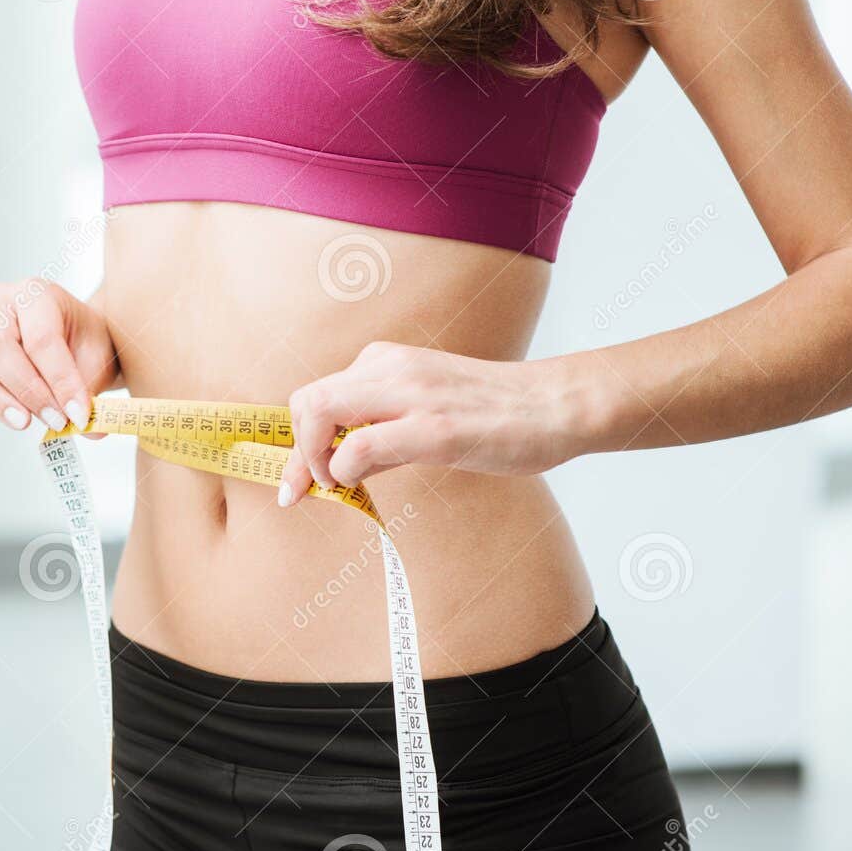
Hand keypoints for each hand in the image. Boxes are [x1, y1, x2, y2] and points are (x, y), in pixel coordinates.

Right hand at [0, 280, 118, 433]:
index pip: (40, 338)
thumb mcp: (99, 359)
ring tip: (22, 422)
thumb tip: (88, 428)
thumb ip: (90, 391)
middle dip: (27, 390)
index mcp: (35, 293)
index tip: (79, 415)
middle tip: (56, 419)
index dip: (60, 381)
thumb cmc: (86, 344)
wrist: (77, 337)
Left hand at [278, 341, 585, 502]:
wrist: (556, 406)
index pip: (318, 395)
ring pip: (321, 412)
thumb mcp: (427, 409)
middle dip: (295, 452)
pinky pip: (359, 446)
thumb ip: (383, 433)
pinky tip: (360, 485)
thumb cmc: (496, 415)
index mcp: (388, 362)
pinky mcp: (434, 428)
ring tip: (336, 486)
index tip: (296, 480)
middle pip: (307, 400)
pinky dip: (344, 471)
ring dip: (313, 460)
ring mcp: (412, 395)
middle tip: (305, 489)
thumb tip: (341, 466)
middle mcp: (392, 368)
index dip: (297, 441)